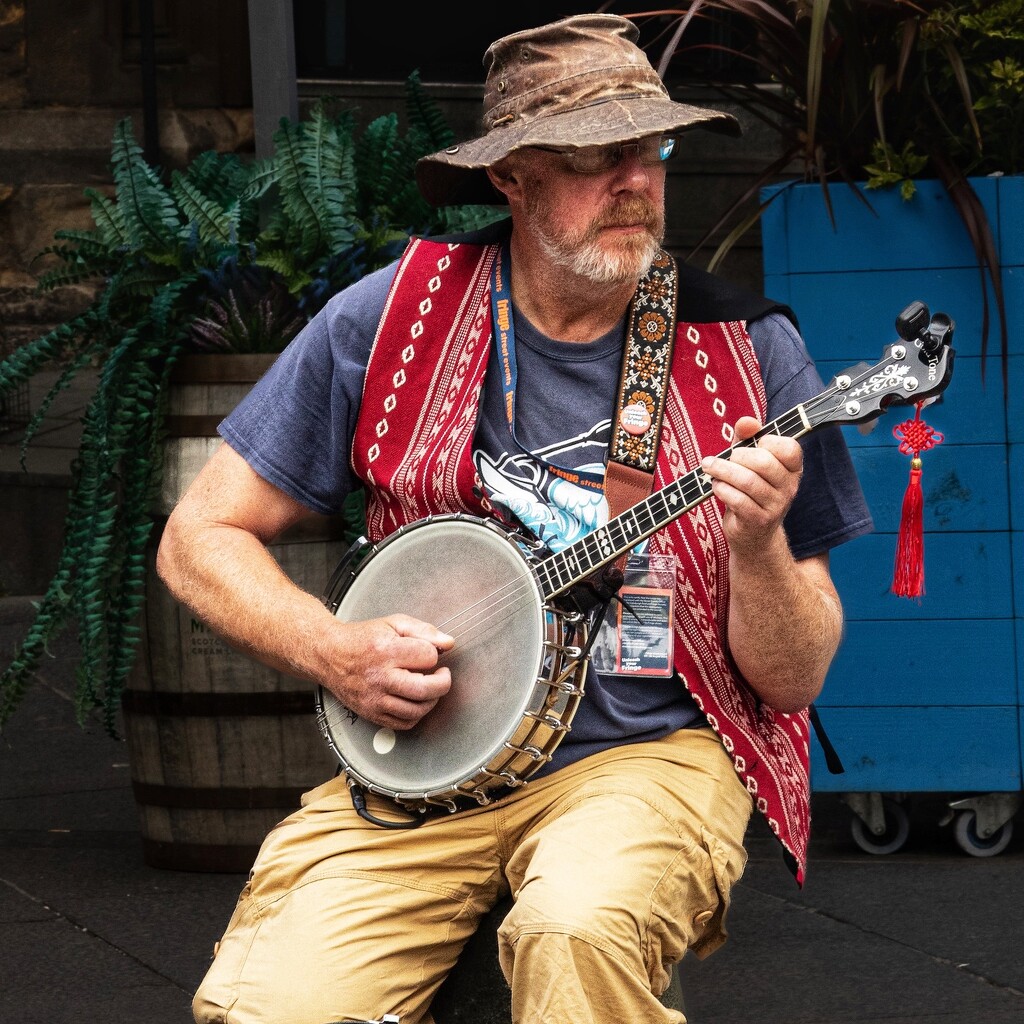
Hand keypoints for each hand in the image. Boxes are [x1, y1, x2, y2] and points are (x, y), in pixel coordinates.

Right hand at [321, 614, 453, 729]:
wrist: (329, 654)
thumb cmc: (361, 639)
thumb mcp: (393, 623)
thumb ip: (424, 630)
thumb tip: (448, 643)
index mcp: (386, 651)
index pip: (428, 657)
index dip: (434, 654)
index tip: (428, 652)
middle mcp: (380, 677)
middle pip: (425, 689)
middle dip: (443, 682)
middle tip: (442, 675)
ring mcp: (374, 699)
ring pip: (416, 710)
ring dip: (431, 700)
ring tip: (429, 687)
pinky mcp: (371, 713)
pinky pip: (403, 724)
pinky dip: (416, 715)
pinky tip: (415, 701)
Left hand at [700, 416, 802, 557]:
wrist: (753, 535)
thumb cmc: (749, 491)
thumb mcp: (748, 462)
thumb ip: (746, 438)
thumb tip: (746, 421)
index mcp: (791, 469)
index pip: (789, 448)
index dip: (767, 442)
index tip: (750, 446)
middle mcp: (789, 487)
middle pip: (763, 462)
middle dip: (736, 457)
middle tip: (722, 460)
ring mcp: (776, 506)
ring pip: (747, 481)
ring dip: (722, 471)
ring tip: (710, 469)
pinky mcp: (758, 520)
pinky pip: (737, 499)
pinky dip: (721, 489)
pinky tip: (716, 487)